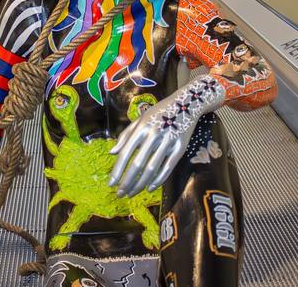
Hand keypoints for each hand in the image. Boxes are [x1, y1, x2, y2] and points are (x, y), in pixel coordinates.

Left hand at [108, 76, 224, 196]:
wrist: (186, 104)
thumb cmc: (159, 112)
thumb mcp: (140, 119)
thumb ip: (126, 135)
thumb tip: (112, 152)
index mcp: (141, 128)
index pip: (126, 153)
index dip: (118, 170)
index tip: (111, 183)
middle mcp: (153, 135)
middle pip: (138, 164)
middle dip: (127, 182)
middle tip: (120, 194)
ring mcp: (168, 141)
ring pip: (152, 168)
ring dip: (140, 184)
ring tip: (132, 193)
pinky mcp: (180, 148)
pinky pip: (168, 168)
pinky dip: (158, 180)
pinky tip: (149, 188)